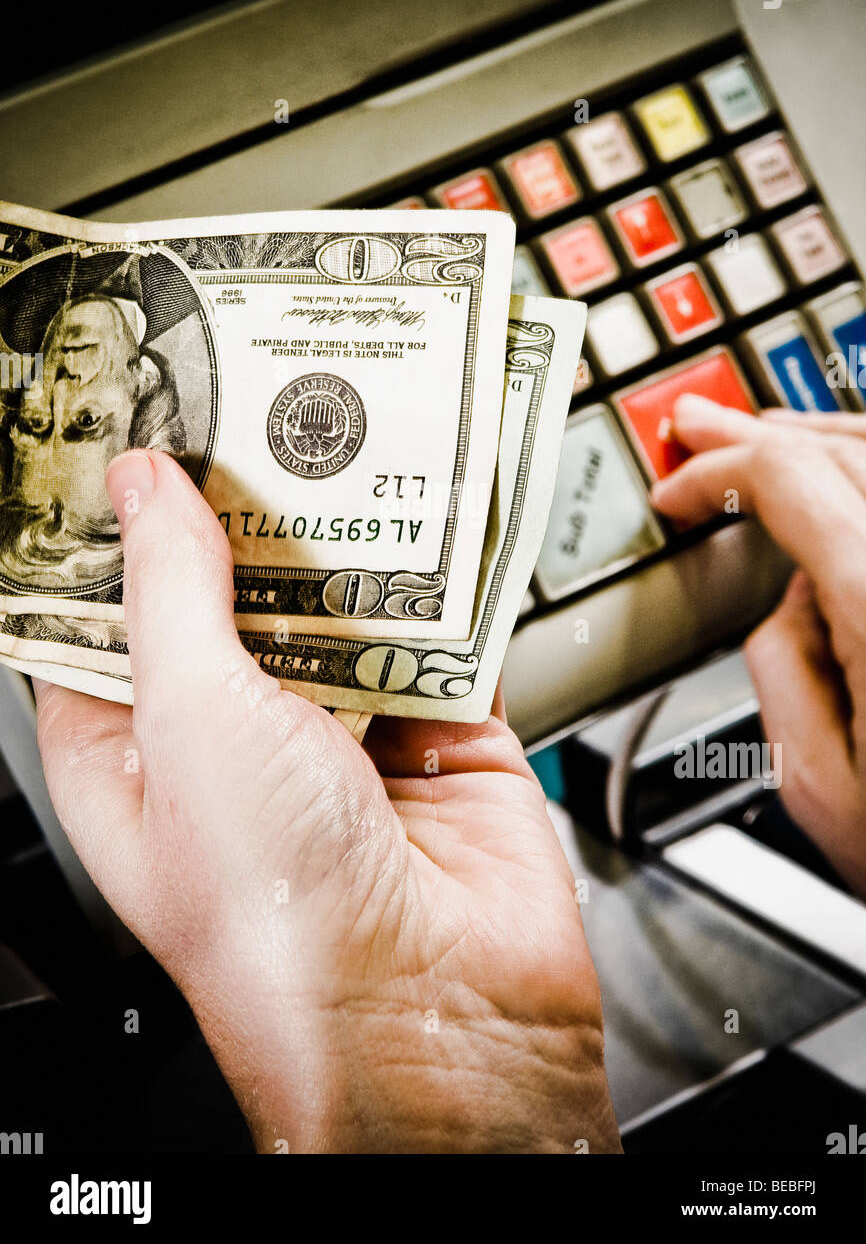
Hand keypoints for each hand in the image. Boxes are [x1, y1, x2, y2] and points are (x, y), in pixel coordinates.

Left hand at [34, 450, 619, 1153]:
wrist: (443, 1019)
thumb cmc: (277, 923)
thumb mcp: (189, 721)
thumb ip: (172, 588)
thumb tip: (140, 486)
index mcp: (133, 747)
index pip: (102, 610)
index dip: (108, 523)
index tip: (132, 427)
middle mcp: (234, 738)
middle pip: (230, 591)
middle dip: (244, 512)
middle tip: (257, 408)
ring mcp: (340, 735)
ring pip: (338, 602)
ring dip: (349, 539)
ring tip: (349, 436)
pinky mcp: (437, 736)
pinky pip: (443, 634)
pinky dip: (449, 581)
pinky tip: (443, 516)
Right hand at [652, 396, 865, 899]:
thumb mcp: (817, 786)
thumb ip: (779, 663)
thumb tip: (787, 595)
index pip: (787, 480)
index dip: (715, 469)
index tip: (676, 491)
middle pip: (846, 448)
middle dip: (761, 431)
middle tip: (702, 426)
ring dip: (827, 436)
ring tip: (773, 439)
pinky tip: (852, 480)